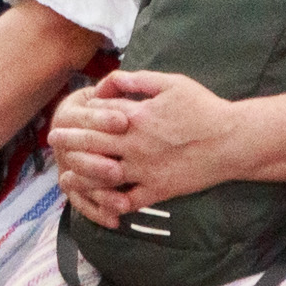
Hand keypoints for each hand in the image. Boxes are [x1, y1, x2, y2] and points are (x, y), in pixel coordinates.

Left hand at [44, 68, 235, 225]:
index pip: (97, 118)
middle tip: (54, 143)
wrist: (232, 141)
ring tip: (66, 176)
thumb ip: (136, 81)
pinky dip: (111, 203)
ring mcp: (146, 170)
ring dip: (80, 176)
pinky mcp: (158, 190)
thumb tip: (108, 82)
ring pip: (102, 176)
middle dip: (69, 144)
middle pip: (92, 146)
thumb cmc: (203, 108)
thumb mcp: (170, 82)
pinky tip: (98, 202)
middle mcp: (136, 145)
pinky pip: (128, 200)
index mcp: (137, 117)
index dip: (78, 120)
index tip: (64, 121)